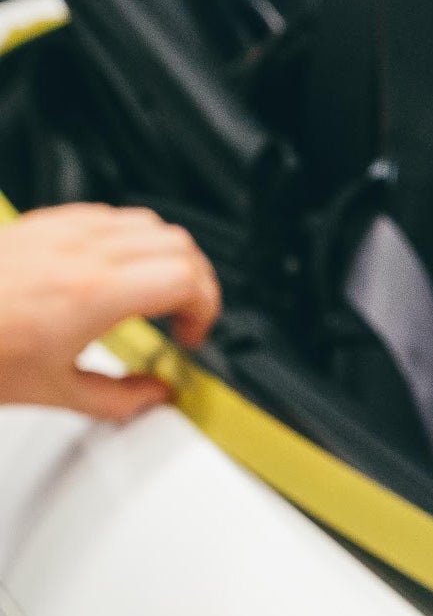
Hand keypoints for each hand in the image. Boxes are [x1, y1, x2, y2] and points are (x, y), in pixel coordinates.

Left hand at [0, 204, 219, 420]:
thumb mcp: (58, 394)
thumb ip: (122, 399)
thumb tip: (154, 395)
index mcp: (95, 293)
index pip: (188, 277)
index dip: (207, 308)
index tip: (191, 336)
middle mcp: (82, 251)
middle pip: (178, 243)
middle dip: (197, 283)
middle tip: (185, 317)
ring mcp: (61, 230)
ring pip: (148, 223)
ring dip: (166, 258)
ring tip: (157, 295)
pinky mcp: (42, 224)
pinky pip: (108, 217)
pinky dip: (130, 243)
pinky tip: (116, 275)